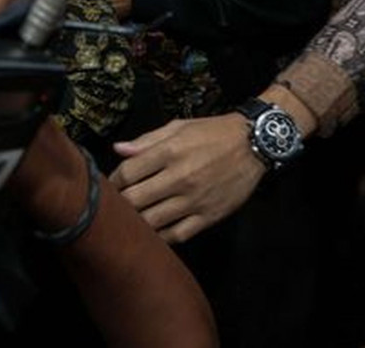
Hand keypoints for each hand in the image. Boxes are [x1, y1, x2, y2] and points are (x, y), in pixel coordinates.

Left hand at [109, 114, 261, 242]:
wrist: (254, 144)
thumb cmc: (213, 133)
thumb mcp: (180, 127)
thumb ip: (148, 140)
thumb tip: (118, 149)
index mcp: (170, 151)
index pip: (128, 172)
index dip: (112, 181)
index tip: (110, 186)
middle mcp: (180, 177)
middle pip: (135, 200)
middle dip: (119, 204)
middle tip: (113, 206)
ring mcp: (194, 200)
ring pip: (152, 221)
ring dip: (136, 223)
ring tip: (129, 221)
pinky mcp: (208, 216)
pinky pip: (177, 234)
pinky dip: (160, 237)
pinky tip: (152, 233)